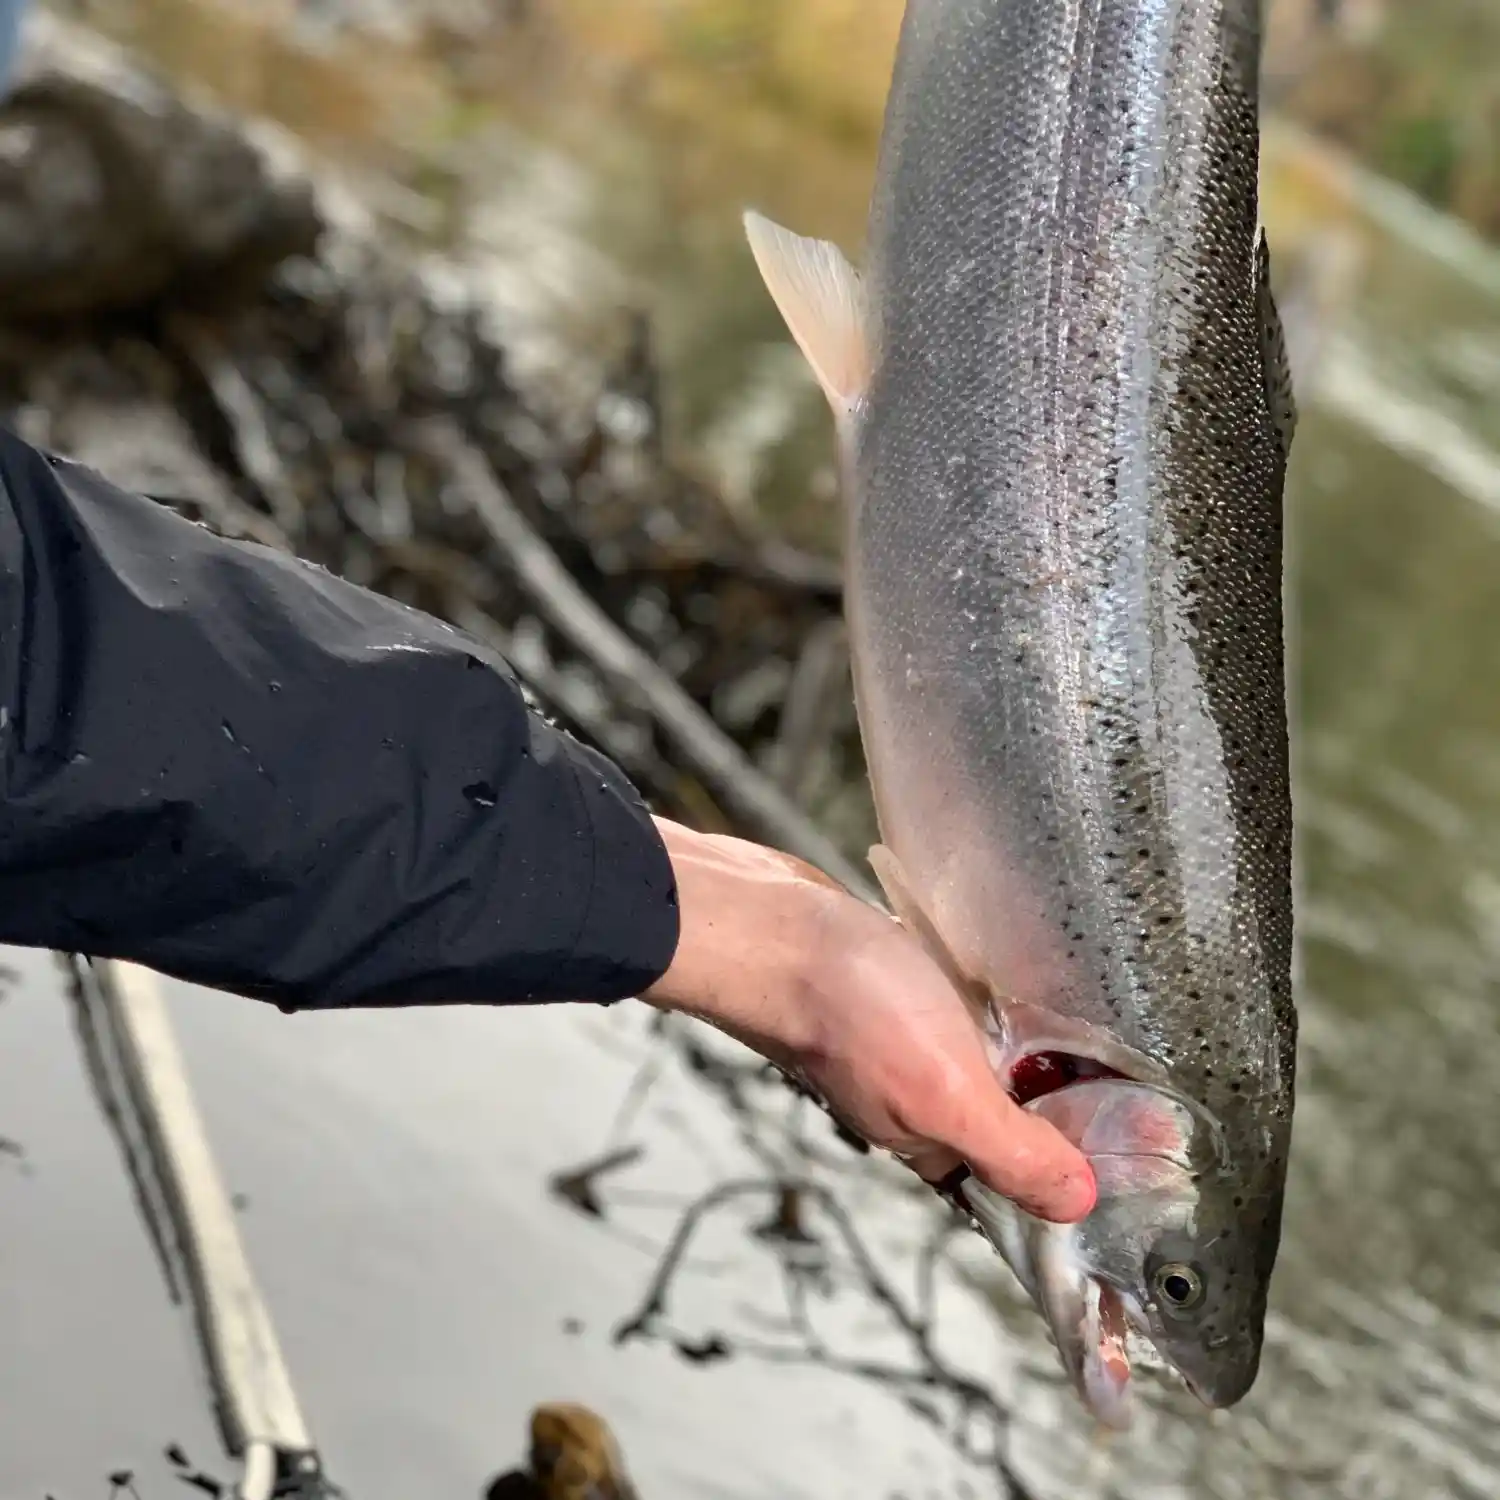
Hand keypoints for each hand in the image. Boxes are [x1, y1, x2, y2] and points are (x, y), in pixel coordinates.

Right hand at [640, 819, 1095, 1223]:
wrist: (771, 924)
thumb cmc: (846, 1007)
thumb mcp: (948, 1092)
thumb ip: (1013, 1152)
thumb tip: (1076, 1205)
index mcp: (931, 1138)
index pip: (1021, 1167)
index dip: (1083, 1151)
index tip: (1147, 1121)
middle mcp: (916, 1096)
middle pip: (1009, 1108)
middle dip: (1063, 1088)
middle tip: (1122, 1058)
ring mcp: (901, 1040)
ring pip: (983, 1052)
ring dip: (1026, 1036)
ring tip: (1078, 1013)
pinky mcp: (892, 987)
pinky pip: (955, 1003)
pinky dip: (986, 993)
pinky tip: (1006, 972)